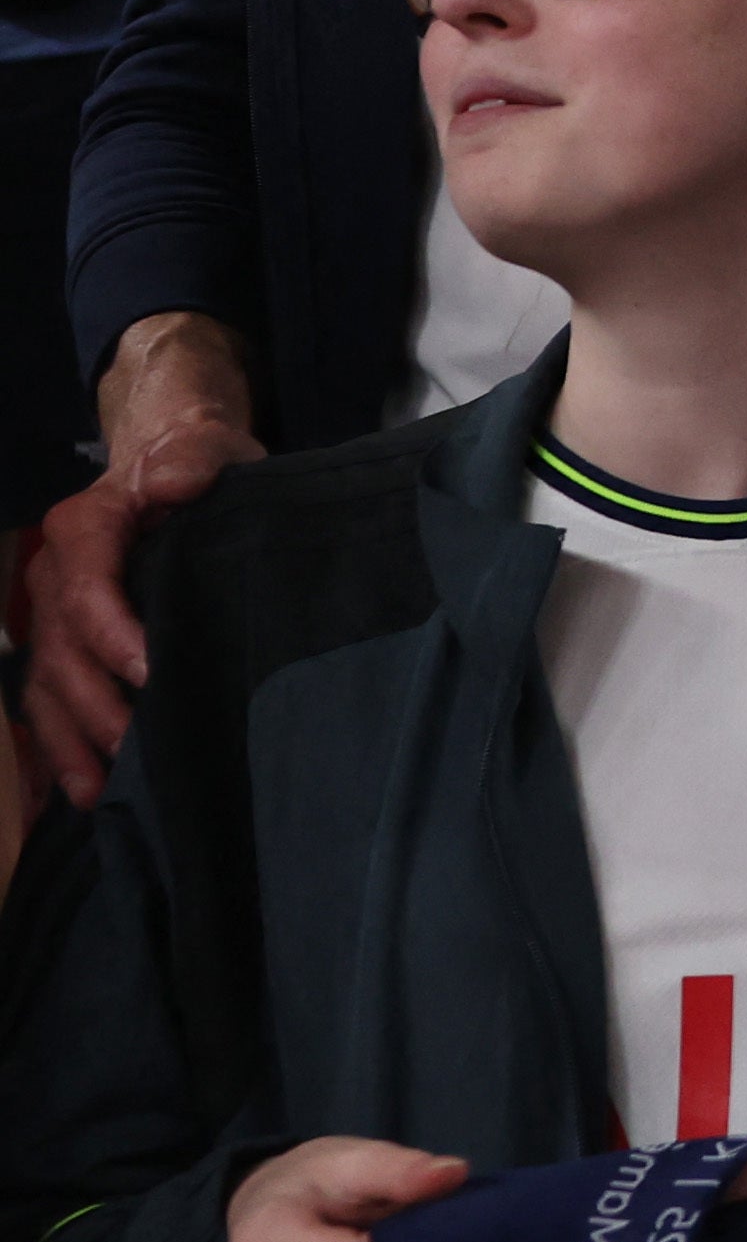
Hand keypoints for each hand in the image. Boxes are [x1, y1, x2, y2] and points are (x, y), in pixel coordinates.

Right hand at [21, 320, 256, 805]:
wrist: (177, 463)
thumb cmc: (196, 461)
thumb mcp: (203, 447)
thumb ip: (191, 460)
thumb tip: (174, 484)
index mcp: (84, 528)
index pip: (87, 589)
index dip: (112, 634)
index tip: (152, 673)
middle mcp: (54, 576)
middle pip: (62, 650)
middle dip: (95, 705)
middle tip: (137, 750)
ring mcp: (54, 614)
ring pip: (47, 686)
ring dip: (69, 741)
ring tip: (97, 794)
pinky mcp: (68, 644)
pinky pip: (52, 699)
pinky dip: (64, 745)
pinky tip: (86, 791)